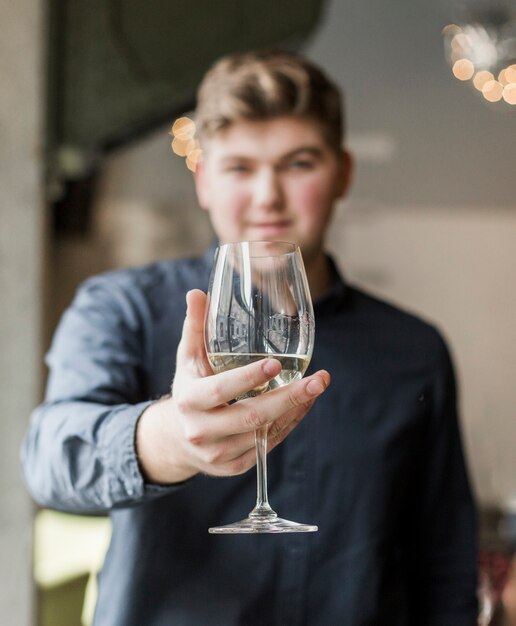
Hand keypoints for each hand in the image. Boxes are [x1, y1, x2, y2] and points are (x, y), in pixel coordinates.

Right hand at [136, 289, 329, 483]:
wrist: (176, 438)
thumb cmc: (189, 387)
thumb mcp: (187, 358)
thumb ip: (194, 326)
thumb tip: (196, 293)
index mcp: (189, 401)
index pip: (219, 390)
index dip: (247, 378)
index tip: (275, 364)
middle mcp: (201, 431)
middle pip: (251, 417)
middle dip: (288, 398)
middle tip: (317, 379)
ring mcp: (218, 454)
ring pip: (264, 434)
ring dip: (295, 410)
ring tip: (316, 385)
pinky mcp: (234, 468)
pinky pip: (267, 446)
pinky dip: (289, 425)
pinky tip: (303, 404)